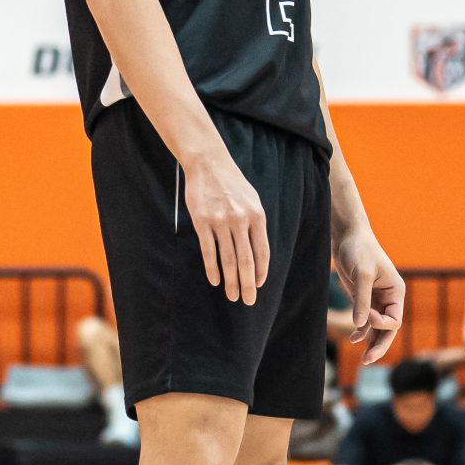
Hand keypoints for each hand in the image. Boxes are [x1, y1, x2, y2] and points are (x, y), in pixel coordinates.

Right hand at [185, 150, 269, 303]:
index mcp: (257, 216)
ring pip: (227, 259)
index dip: (261, 272)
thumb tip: (258, 254)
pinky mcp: (202, 222)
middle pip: (246, 260)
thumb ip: (256, 225)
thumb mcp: (252, 200)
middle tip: (247, 301)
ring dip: (230, 281)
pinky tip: (214, 280)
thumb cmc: (232, 184)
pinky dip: (212, 268)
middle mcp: (240, 220)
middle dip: (247, 284)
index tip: (258, 286)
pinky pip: (209, 251)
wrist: (209, 163)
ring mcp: (221, 221)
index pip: (262, 251)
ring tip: (232, 296)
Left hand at [335, 226, 404, 363]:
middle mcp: (389, 298)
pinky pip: (366, 320)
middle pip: (389, 329)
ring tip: (364, 359)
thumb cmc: (359, 249)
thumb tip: (361, 325)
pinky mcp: (363, 298)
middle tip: (368, 360)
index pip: (394, 320)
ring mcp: (376, 299)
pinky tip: (354, 339)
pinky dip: (362, 331)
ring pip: (377, 328)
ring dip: (371, 342)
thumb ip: (362, 299)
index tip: (365, 314)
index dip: (380, 324)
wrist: (347, 235)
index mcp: (396, 292)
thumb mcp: (362, 273)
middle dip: (380, 345)